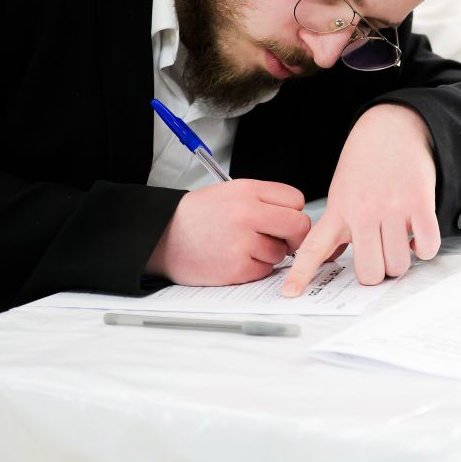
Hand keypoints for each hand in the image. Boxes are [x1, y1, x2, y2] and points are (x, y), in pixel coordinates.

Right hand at [146, 180, 309, 285]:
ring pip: (282, 252)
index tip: (285, 218)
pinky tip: (235, 258)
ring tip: (244, 246)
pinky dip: (255, 268)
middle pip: (299, 226)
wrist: (161, 236)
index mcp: (248, 191)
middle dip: (294, 235)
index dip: (293, 211)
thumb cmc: (197, 215)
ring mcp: (243, 242)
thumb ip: (264, 200)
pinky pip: (265, 270)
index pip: (296, 200)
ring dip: (270, 253)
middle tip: (282, 239)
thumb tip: (295, 216)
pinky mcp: (236, 268)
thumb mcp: (230, 192)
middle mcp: (247, 214)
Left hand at [282, 104, 440, 294]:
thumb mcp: (342, 191)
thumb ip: (337, 226)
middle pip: (370, 272)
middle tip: (380, 256)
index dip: (300, 274)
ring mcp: (392, 208)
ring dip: (402, 261)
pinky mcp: (420, 203)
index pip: (313, 248)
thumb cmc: (366, 162)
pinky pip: (426, 246)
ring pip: (398, 265)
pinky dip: (424, 249)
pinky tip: (416, 237)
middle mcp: (363, 212)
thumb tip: (331, 258)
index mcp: (339, 210)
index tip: (289, 294)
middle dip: (378, 272)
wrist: (393, 127)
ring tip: (399, 242)